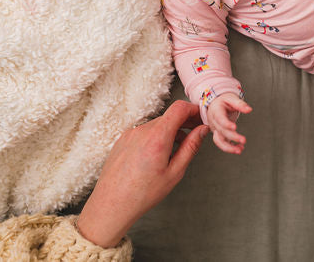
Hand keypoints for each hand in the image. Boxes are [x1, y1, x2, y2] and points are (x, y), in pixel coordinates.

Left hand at [76, 101, 208, 248]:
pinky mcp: (122, 139)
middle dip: (184, 123)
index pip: (180, 108)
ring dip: (170, 132)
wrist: (111, 204)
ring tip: (175, 151)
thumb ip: (191, 147)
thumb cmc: (142, 194)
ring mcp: (130, 134)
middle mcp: (142, 131)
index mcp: (157, 137)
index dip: (194, 110)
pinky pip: (144, 132)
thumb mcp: (175, 172)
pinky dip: (155, 137)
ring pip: (157, 125)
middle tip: (195, 135)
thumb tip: (202, 130)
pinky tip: (157, 155)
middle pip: (169, 116)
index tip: (201, 118)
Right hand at [205, 92, 252, 154]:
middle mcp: (214, 122)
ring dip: (229, 147)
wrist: (215, 104)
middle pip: (221, 131)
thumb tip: (249, 109)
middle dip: (232, 137)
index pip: (220, 118)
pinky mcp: (219, 134)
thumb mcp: (231, 98)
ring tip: (240, 150)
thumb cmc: (224, 101)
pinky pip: (223, 143)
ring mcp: (215, 129)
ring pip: (219, 141)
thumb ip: (240, 104)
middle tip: (243, 140)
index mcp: (216, 111)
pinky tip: (240, 148)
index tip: (235, 128)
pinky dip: (231, 147)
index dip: (226, 124)